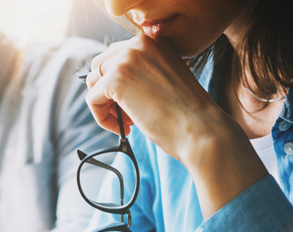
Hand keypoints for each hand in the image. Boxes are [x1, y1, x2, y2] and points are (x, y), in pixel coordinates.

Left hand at [86, 34, 267, 218]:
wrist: (200, 129)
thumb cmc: (186, 113)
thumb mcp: (163, 80)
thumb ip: (140, 72)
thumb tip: (108, 83)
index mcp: (152, 41)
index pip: (116, 56)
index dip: (118, 85)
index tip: (133, 105)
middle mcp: (138, 43)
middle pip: (99, 67)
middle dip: (107, 94)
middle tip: (126, 116)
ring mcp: (125, 59)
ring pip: (93, 83)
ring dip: (105, 107)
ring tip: (127, 123)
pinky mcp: (115, 80)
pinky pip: (92, 100)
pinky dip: (102, 118)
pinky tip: (124, 128)